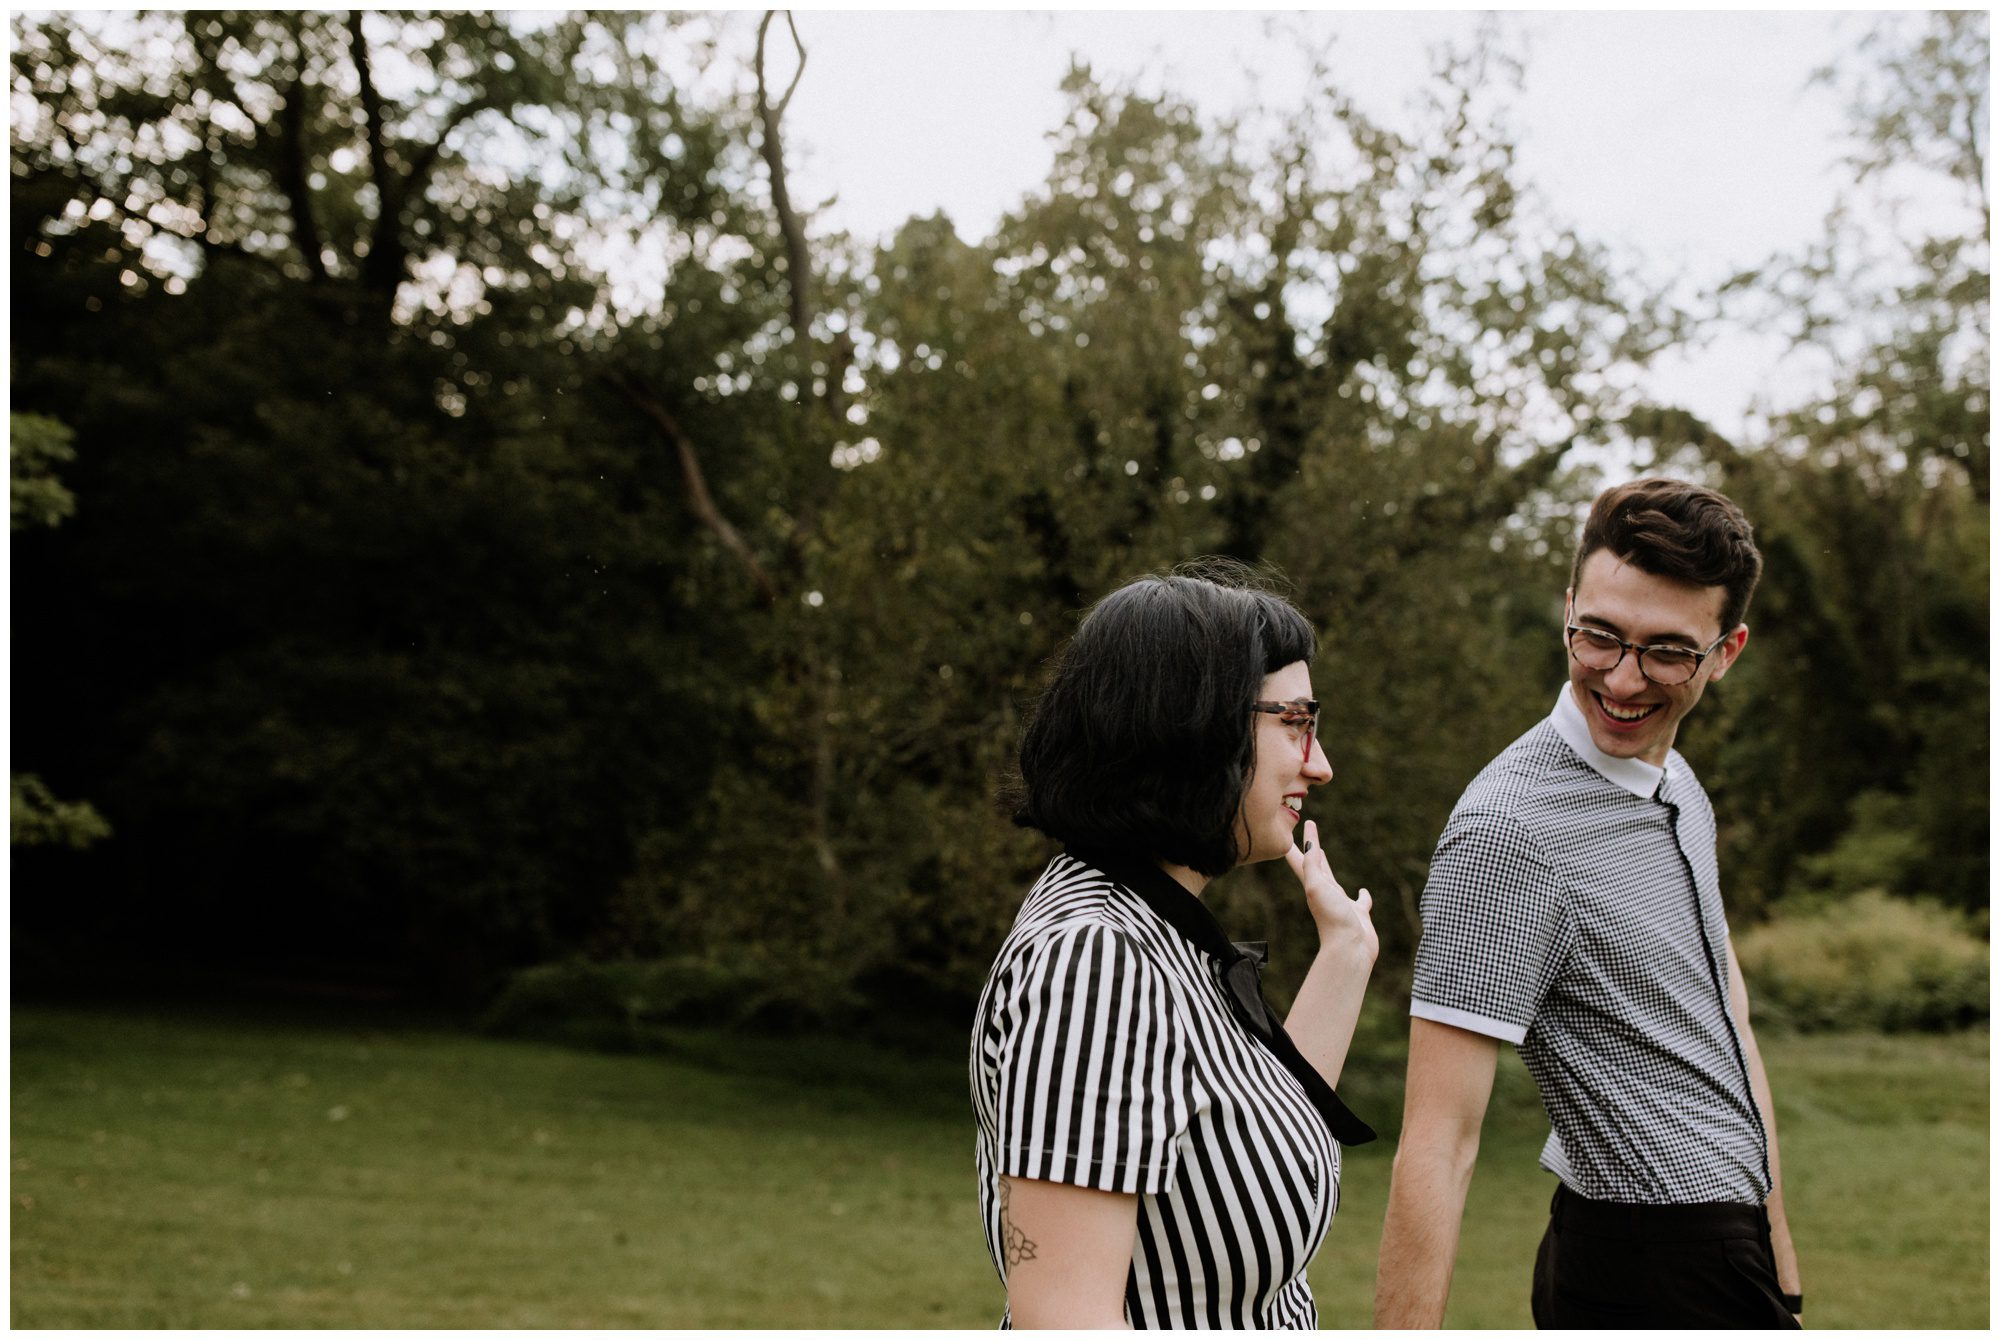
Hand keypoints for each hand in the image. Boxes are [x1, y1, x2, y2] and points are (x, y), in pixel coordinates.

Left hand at [1284, 819, 1376, 963]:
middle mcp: (1325, 893)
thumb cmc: (1332, 919)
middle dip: (1310, 849)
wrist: (1349, 950)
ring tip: (1324, 853)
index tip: (1300, 822)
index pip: (1304, 858)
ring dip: (1327, 866)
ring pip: (1333, 880)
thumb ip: (1312, 866)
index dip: (1300, 841)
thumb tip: (1308, 844)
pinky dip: (1363, 896)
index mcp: (1314, 885)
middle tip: (1307, 833)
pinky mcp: (1359, 915)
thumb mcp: (1317, 887)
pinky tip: (1363, 892)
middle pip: (1315, 865)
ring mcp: (1341, 904)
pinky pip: (1361, 902)